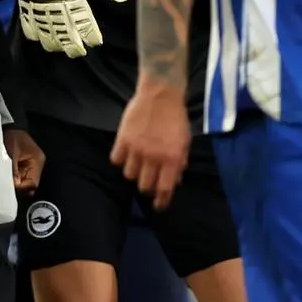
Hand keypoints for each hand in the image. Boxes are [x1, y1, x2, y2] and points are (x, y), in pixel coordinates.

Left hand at [4, 128, 44, 193]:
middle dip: (19, 186)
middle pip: (30, 184)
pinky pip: (23, 176)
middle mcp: (38, 165)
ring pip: (26, 181)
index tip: (11, 185)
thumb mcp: (11, 154)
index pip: (33, 183)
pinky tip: (8, 175)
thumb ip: (13, 170)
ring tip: (6, 179)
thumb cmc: (12, 138)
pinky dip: (16, 177)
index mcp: (37, 161)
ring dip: (17, 182)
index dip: (22, 187)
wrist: (10, 127)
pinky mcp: (27, 165)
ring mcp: (33, 165)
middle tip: (6, 184)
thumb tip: (13, 185)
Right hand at [111, 84, 190, 210]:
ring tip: (137, 167)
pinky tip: (126, 156)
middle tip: (148, 182)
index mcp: (172, 159)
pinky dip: (121, 161)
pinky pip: (117, 160)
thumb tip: (174, 180)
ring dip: (134, 173)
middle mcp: (153, 158)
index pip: (165, 189)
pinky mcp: (122, 139)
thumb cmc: (176, 119)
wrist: (160, 96)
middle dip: (147, 187)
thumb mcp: (184, 143)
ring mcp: (136, 149)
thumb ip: (179, 163)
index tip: (158, 206)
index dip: (161, 201)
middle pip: (144, 185)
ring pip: (129, 174)